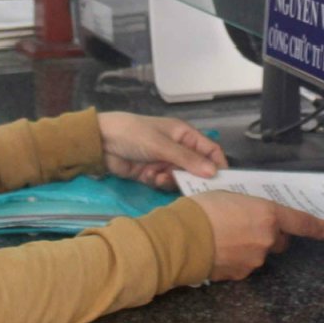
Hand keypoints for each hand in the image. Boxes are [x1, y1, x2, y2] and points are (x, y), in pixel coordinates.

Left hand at [97, 112, 226, 188]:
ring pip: (179, 178)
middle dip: (191, 177)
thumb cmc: (134, 134)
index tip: (222, 182)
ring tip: (158, 177)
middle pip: (195, 168)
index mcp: (184, 135)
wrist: (101, 142)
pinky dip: (157, 181)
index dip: (218, 164)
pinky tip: (147, 176)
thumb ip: (187, 159)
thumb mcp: (161, 145)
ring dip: (170, 180)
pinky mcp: (151, 173)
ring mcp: (164, 161)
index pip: (210, 150)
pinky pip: (163, 183)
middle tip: (190, 188)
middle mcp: (177, 148)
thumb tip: (214, 172)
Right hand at [190, 192, 323, 280]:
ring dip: (249, 246)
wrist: (182, 238)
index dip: (319, 228)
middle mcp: (267, 239)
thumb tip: (250, 216)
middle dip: (269, 234)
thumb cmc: (204, 209)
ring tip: (223, 237)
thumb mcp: (231, 197)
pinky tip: (218, 251)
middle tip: (246, 225)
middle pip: (279, 239)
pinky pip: (244, 265)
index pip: (302, 223)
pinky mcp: (240, 275)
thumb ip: (249, 208)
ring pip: (260, 252)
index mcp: (268, 215)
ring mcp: (255, 260)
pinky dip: (235, 259)